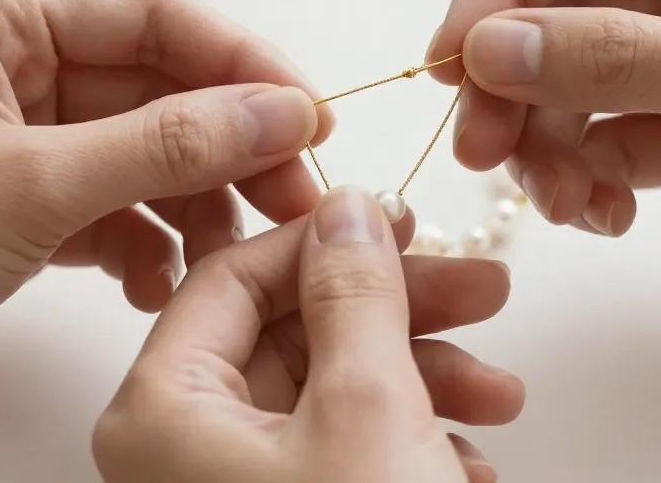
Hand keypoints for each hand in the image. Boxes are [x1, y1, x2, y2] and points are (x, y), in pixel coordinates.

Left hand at [0, 0, 334, 481]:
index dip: (240, 63)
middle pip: (154, 83)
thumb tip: (285, 110)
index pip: (149, 13)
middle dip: (227, 144)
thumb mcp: (33, 187)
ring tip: (229, 258)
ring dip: (192, 200)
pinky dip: (142, 238)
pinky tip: (155, 285)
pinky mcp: (13, 197)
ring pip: (140, 147)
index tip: (312, 118)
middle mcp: (1, 58)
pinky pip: (109, 199)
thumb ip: (169, 143)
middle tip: (295, 200)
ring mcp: (9, 130)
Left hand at [94, 186, 523, 482]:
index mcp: (159, 412)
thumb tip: (348, 209)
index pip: (232, 274)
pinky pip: (334, 451)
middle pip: (290, 331)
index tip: (399, 219)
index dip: (324, 238)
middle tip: (481, 288)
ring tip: (501, 394)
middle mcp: (176, 447)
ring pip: (326, 392)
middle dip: (397, 314)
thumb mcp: (364, 410)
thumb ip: (353, 293)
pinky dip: (402, 439)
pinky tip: (470, 451)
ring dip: (419, 380)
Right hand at [427, 0, 660, 314]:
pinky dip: (585, 181)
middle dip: (515, 81)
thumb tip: (489, 46)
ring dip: (545, 143)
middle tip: (481, 149)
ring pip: (573, 85)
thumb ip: (616, 57)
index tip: (453, 59)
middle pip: (563, 11)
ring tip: (558, 201)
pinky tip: (604, 215)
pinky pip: (605, 143)